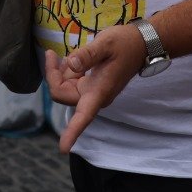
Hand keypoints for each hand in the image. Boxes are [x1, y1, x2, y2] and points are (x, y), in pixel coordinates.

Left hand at [45, 24, 146, 153]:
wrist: (139, 44)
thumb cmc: (125, 44)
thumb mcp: (106, 44)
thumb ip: (88, 54)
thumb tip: (70, 63)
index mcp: (99, 92)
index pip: (84, 116)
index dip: (72, 132)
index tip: (63, 148)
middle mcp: (93, 96)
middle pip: (62, 94)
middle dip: (53, 75)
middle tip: (52, 53)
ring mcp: (90, 91)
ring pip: (63, 87)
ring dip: (58, 71)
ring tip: (65, 53)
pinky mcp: (88, 85)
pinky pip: (68, 82)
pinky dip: (64, 70)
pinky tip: (70, 58)